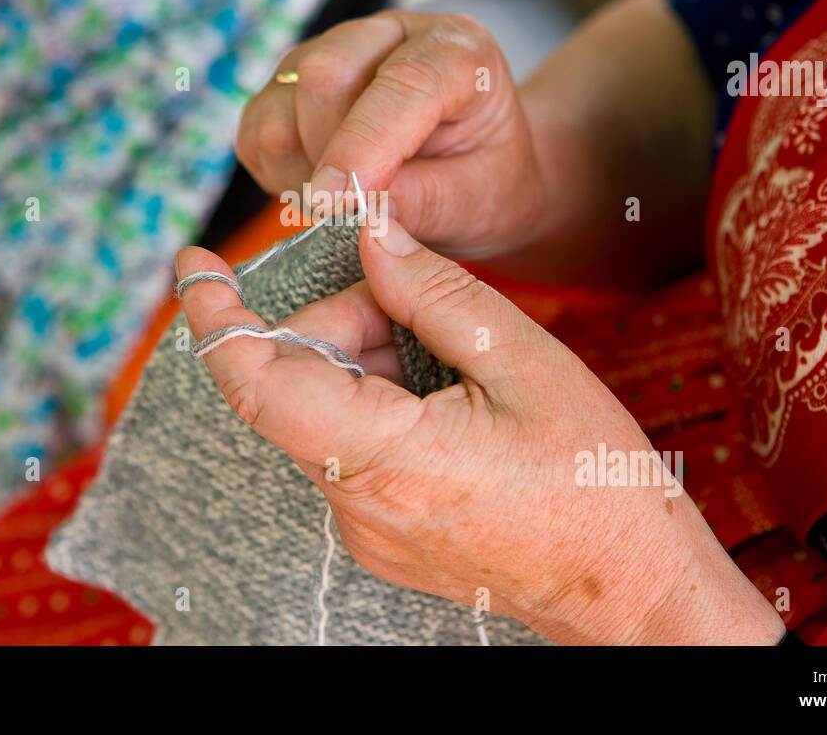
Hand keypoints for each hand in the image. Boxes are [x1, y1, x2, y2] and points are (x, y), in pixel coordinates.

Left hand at [175, 215, 783, 643]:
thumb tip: (371, 236)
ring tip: (452, 358)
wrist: (629, 589)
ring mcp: (364, 528)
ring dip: (367, 360)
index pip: (261, 383)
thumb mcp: (526, 364)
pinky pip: (349, 447)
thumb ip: (435, 294)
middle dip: (342, 320)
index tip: (196, 263)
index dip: (216, 318)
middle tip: (414, 296)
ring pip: (324, 412)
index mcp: (388, 458)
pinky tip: (447, 394)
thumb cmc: (595, 482)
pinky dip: (379, 399)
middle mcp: (356, 504)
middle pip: (299, 383)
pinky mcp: (379, 535)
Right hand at [236, 11, 549, 261]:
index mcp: (458, 50)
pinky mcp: (292, 84)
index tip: (332, 205)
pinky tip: (318, 190)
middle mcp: (391, 36)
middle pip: (325, 74)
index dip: (362, 145)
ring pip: (282, 98)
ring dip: (298, 166)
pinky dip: (275, 169)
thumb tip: (356, 210)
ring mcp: (334, 52)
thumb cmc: (486, 187)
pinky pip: (258, 126)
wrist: (473, 181)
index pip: (402, 82)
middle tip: (346, 216)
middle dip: (326, 155)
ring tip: (341, 206)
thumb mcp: (478, 203)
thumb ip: (423, 202)